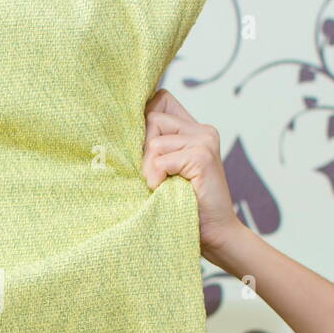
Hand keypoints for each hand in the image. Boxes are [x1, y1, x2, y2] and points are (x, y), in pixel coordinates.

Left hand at [142, 88, 243, 257]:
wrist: (213, 233)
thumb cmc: (183, 204)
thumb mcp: (165, 169)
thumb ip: (154, 146)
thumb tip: (119, 129)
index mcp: (194, 129)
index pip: (161, 99)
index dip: (144, 115)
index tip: (138, 143)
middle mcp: (202, 130)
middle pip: (152, 118)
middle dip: (143, 149)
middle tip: (153, 175)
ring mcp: (204, 141)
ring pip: (154, 141)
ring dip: (149, 168)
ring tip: (161, 185)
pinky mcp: (202, 156)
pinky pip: (161, 159)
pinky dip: (156, 178)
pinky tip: (165, 190)